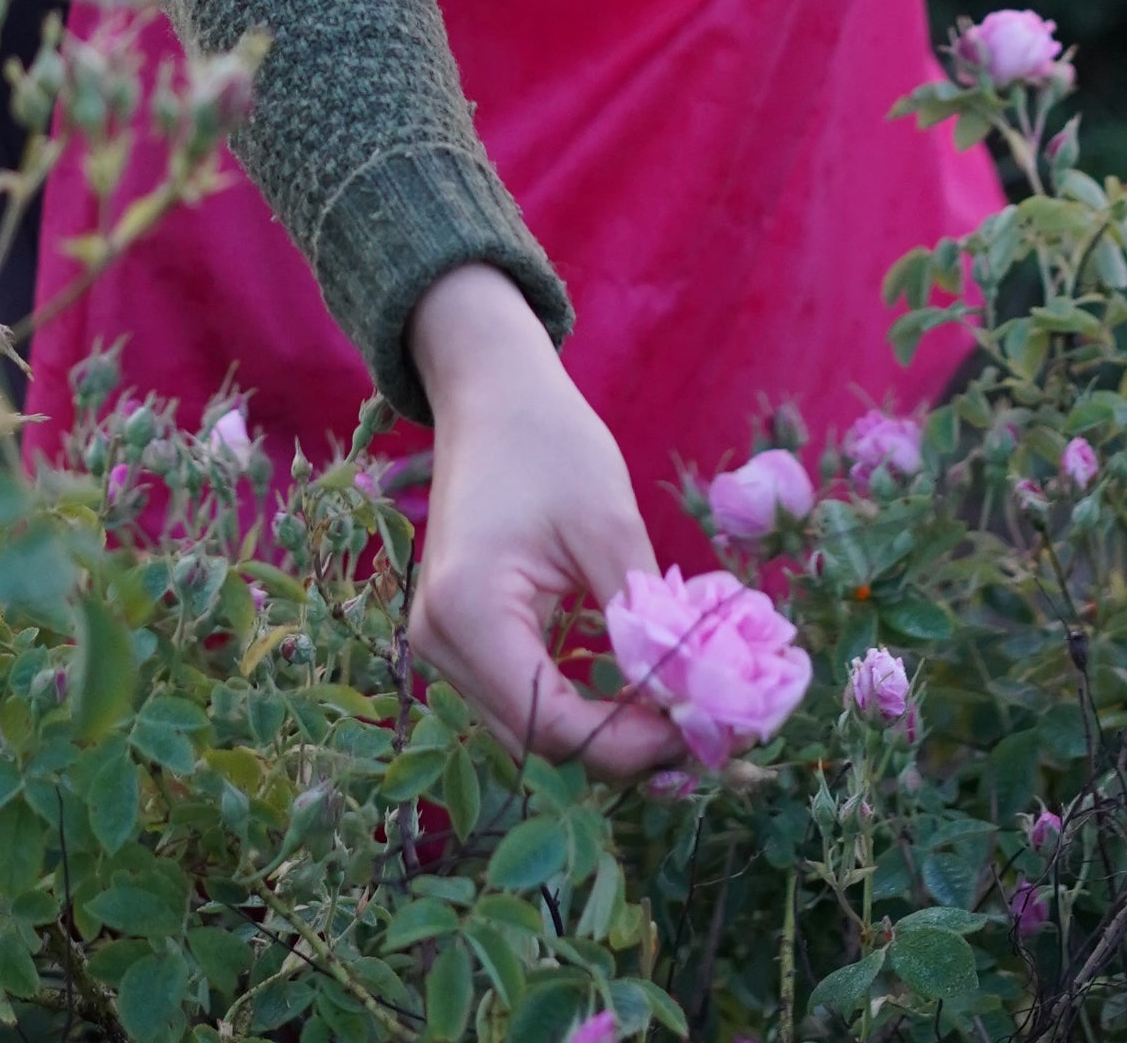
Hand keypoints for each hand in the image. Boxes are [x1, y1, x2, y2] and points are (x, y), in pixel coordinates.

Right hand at [406, 265, 685, 780]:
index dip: (630, 745)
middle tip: (703, 730)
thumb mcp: (608, 526)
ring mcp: (440, 640)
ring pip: (529, 726)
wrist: (491, 395)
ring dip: (602, 730)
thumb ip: (643, 621)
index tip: (704, 731)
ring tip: (677, 711)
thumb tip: (691, 704)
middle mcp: (437, 639)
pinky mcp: (458, 633)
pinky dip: (577, 702)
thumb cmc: (548, 443)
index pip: (550, 726)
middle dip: (622, 746)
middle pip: (537, 739)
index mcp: (467, 611)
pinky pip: (520, 694)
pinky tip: (632, 686)